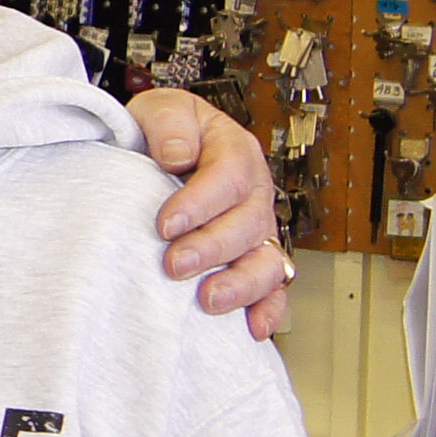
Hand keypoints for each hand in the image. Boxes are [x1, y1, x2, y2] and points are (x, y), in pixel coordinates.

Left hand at [123, 85, 294, 335]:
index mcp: (235, 151)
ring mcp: (257, 230)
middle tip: (175, 264)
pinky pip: (273, 290)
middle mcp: (254, 194)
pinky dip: (268, 310)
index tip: (166, 223)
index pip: (227, 177)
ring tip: (209, 299)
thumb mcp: (162, 108)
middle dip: (211, 248)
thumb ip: (168, 123)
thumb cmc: (166, 134)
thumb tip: (177, 155)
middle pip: (247, 224)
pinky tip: (254, 329)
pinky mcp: (252, 261)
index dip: (199, 203)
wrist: (163, 156)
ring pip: (266, 261)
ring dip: (241, 284)